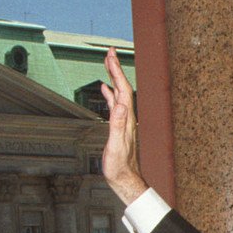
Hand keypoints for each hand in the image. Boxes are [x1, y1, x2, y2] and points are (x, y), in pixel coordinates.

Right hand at [100, 48, 148, 205]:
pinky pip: (115, 104)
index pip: (122, 90)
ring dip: (113, 77)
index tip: (110, 56)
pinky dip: (110, 93)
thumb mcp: (116, 146)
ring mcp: (124, 121)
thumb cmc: (120, 167)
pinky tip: (105, 89)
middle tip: (109, 52)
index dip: (116, 72)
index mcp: (127, 119)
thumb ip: (117, 126)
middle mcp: (127, 117)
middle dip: (116, 68)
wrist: (125, 179)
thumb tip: (119, 105)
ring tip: (107, 64)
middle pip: (122, 87)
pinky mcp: (119, 126)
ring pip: (119, 93)